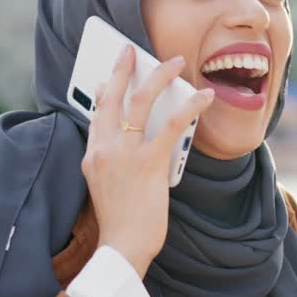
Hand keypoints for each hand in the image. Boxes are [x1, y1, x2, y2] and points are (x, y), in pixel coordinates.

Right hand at [82, 47, 214, 276]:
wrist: (122, 247)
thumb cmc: (120, 221)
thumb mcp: (105, 185)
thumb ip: (113, 159)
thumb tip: (132, 137)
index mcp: (91, 154)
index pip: (97, 113)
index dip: (106, 90)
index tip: (112, 76)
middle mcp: (104, 148)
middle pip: (112, 97)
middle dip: (124, 69)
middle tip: (132, 50)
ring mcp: (125, 153)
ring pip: (140, 101)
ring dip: (159, 76)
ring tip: (175, 62)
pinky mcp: (149, 162)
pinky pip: (173, 124)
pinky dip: (191, 106)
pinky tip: (205, 97)